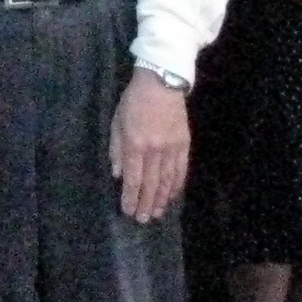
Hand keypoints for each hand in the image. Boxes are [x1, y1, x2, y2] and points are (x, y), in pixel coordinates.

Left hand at [110, 72, 189, 221]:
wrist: (162, 82)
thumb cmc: (133, 101)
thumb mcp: (116, 122)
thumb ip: (116, 149)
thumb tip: (117, 175)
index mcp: (135, 144)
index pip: (132, 178)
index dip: (130, 198)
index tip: (127, 211)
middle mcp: (154, 150)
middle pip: (150, 184)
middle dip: (145, 204)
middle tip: (142, 220)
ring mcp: (171, 148)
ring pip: (167, 181)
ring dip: (161, 200)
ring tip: (156, 214)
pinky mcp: (184, 144)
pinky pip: (181, 170)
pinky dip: (176, 186)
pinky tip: (172, 196)